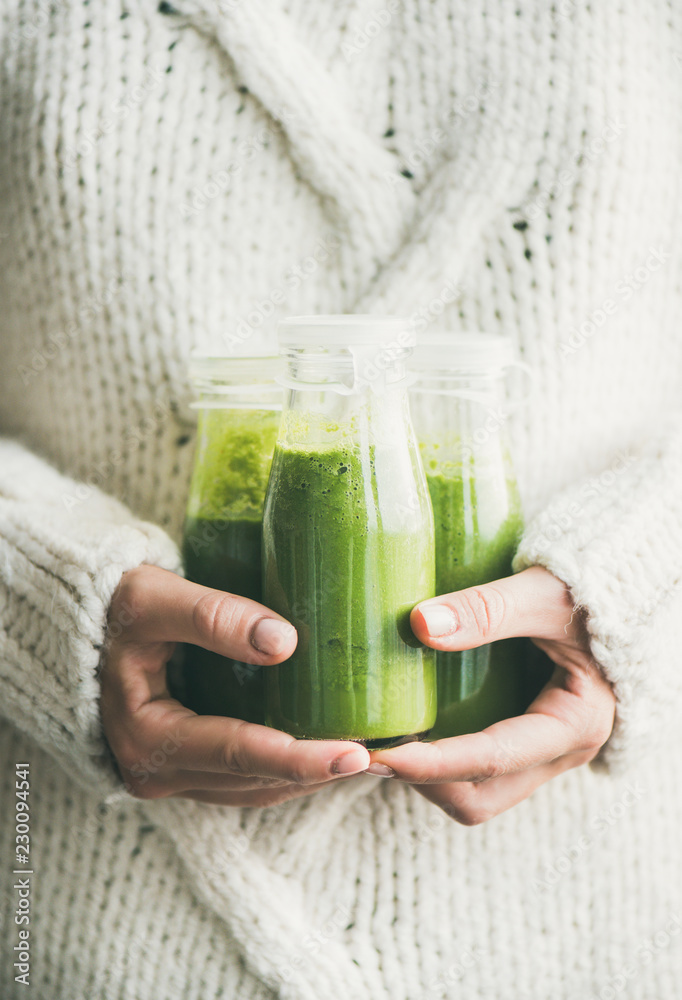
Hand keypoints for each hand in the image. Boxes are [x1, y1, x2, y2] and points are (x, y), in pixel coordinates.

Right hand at [100, 565, 369, 806]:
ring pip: (254, 788)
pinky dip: (288, 767)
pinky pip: (246, 777)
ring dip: (310, 777)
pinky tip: (328, 747)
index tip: (357, 756)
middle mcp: (157, 770)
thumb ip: (213, 616)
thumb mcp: (152, 598)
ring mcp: (172, 772)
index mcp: (146, 736)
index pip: (237, 754)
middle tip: (387, 756)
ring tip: (374, 756)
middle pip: (253, 781)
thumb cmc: (111, 605)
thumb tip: (285, 643)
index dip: (299, 758)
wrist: (80, 625)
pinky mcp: (187, 762)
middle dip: (319, 773)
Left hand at [366, 567, 615, 824]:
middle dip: (420, 782)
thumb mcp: (542, 593)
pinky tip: (406, 727)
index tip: (378, 754)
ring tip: (379, 739)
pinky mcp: (526, 740)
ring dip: (425, 778)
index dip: (431, 762)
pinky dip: (438, 762)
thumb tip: (417, 624)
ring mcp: (543, 752)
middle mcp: (561, 752)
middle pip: (479, 798)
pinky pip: (478, 773)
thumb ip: (487, 607)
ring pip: (476, 794)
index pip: (492, 758)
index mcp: (575, 722)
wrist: (617, 596)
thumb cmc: (589, 590)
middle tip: (365, 749)